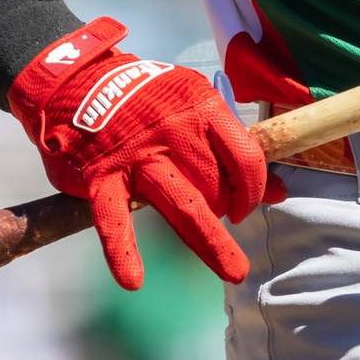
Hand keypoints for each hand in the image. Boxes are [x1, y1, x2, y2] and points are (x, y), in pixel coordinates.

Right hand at [8, 17, 269, 288]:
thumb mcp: (195, 107)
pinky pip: (113, 217)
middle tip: (224, 225)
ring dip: (210, 242)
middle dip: (227, 212)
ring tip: (233, 271)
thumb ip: (233, 148)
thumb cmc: (148, 100)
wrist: (80, 81)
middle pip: (217, 185)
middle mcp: (175, 131)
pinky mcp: (102, 175)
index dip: (255, 189)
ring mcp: (139, 155)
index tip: (246, 206)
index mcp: (203, 108)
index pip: (245, 157)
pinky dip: (122, 249)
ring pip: (182, 204)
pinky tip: (132, 278)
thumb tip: (280, 191)